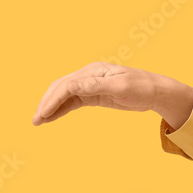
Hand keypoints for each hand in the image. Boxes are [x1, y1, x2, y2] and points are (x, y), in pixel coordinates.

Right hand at [32, 62, 172, 125]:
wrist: (156, 92)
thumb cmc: (142, 87)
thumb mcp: (121, 87)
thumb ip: (97, 86)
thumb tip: (74, 85)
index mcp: (94, 71)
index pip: (67, 85)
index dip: (53, 100)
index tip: (43, 115)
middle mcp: (89, 75)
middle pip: (60, 88)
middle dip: (46, 103)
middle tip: (35, 121)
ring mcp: (90, 85)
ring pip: (64, 95)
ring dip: (51, 107)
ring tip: (38, 122)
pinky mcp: (94, 95)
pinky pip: (73, 102)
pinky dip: (61, 109)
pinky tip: (52, 118)